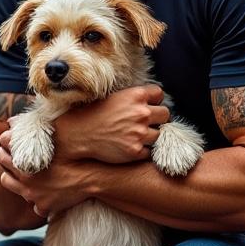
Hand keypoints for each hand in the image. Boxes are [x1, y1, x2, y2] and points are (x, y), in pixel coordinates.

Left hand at [0, 130, 93, 217]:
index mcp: (25, 159)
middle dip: (7, 158)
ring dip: (15, 178)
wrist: (93, 177)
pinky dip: (38, 199)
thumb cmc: (75, 152)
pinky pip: (33, 203)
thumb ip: (31, 128)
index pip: (3, 146)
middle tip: (14, 156)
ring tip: (24, 173)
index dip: (7, 142)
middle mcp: (25, 178)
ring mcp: (32, 194)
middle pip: (3, 165)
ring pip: (8, 183)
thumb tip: (11, 120)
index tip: (11, 141)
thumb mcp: (54, 136)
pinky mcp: (43, 207)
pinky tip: (45, 192)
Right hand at [53, 85, 170, 163]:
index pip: (159, 94)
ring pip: (159, 134)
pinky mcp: (136, 151)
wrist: (79, 134)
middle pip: (165, 114)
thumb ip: (135, 98)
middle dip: (157, 118)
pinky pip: (149, 151)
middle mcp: (141, 113)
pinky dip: (142, 150)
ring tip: (134, 135)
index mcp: (136, 95)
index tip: (147, 106)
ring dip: (150, 135)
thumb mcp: (115, 97)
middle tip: (144, 123)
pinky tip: (129, 146)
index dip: (154, 101)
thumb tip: (153, 102)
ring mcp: (139, 133)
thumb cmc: (95, 114)